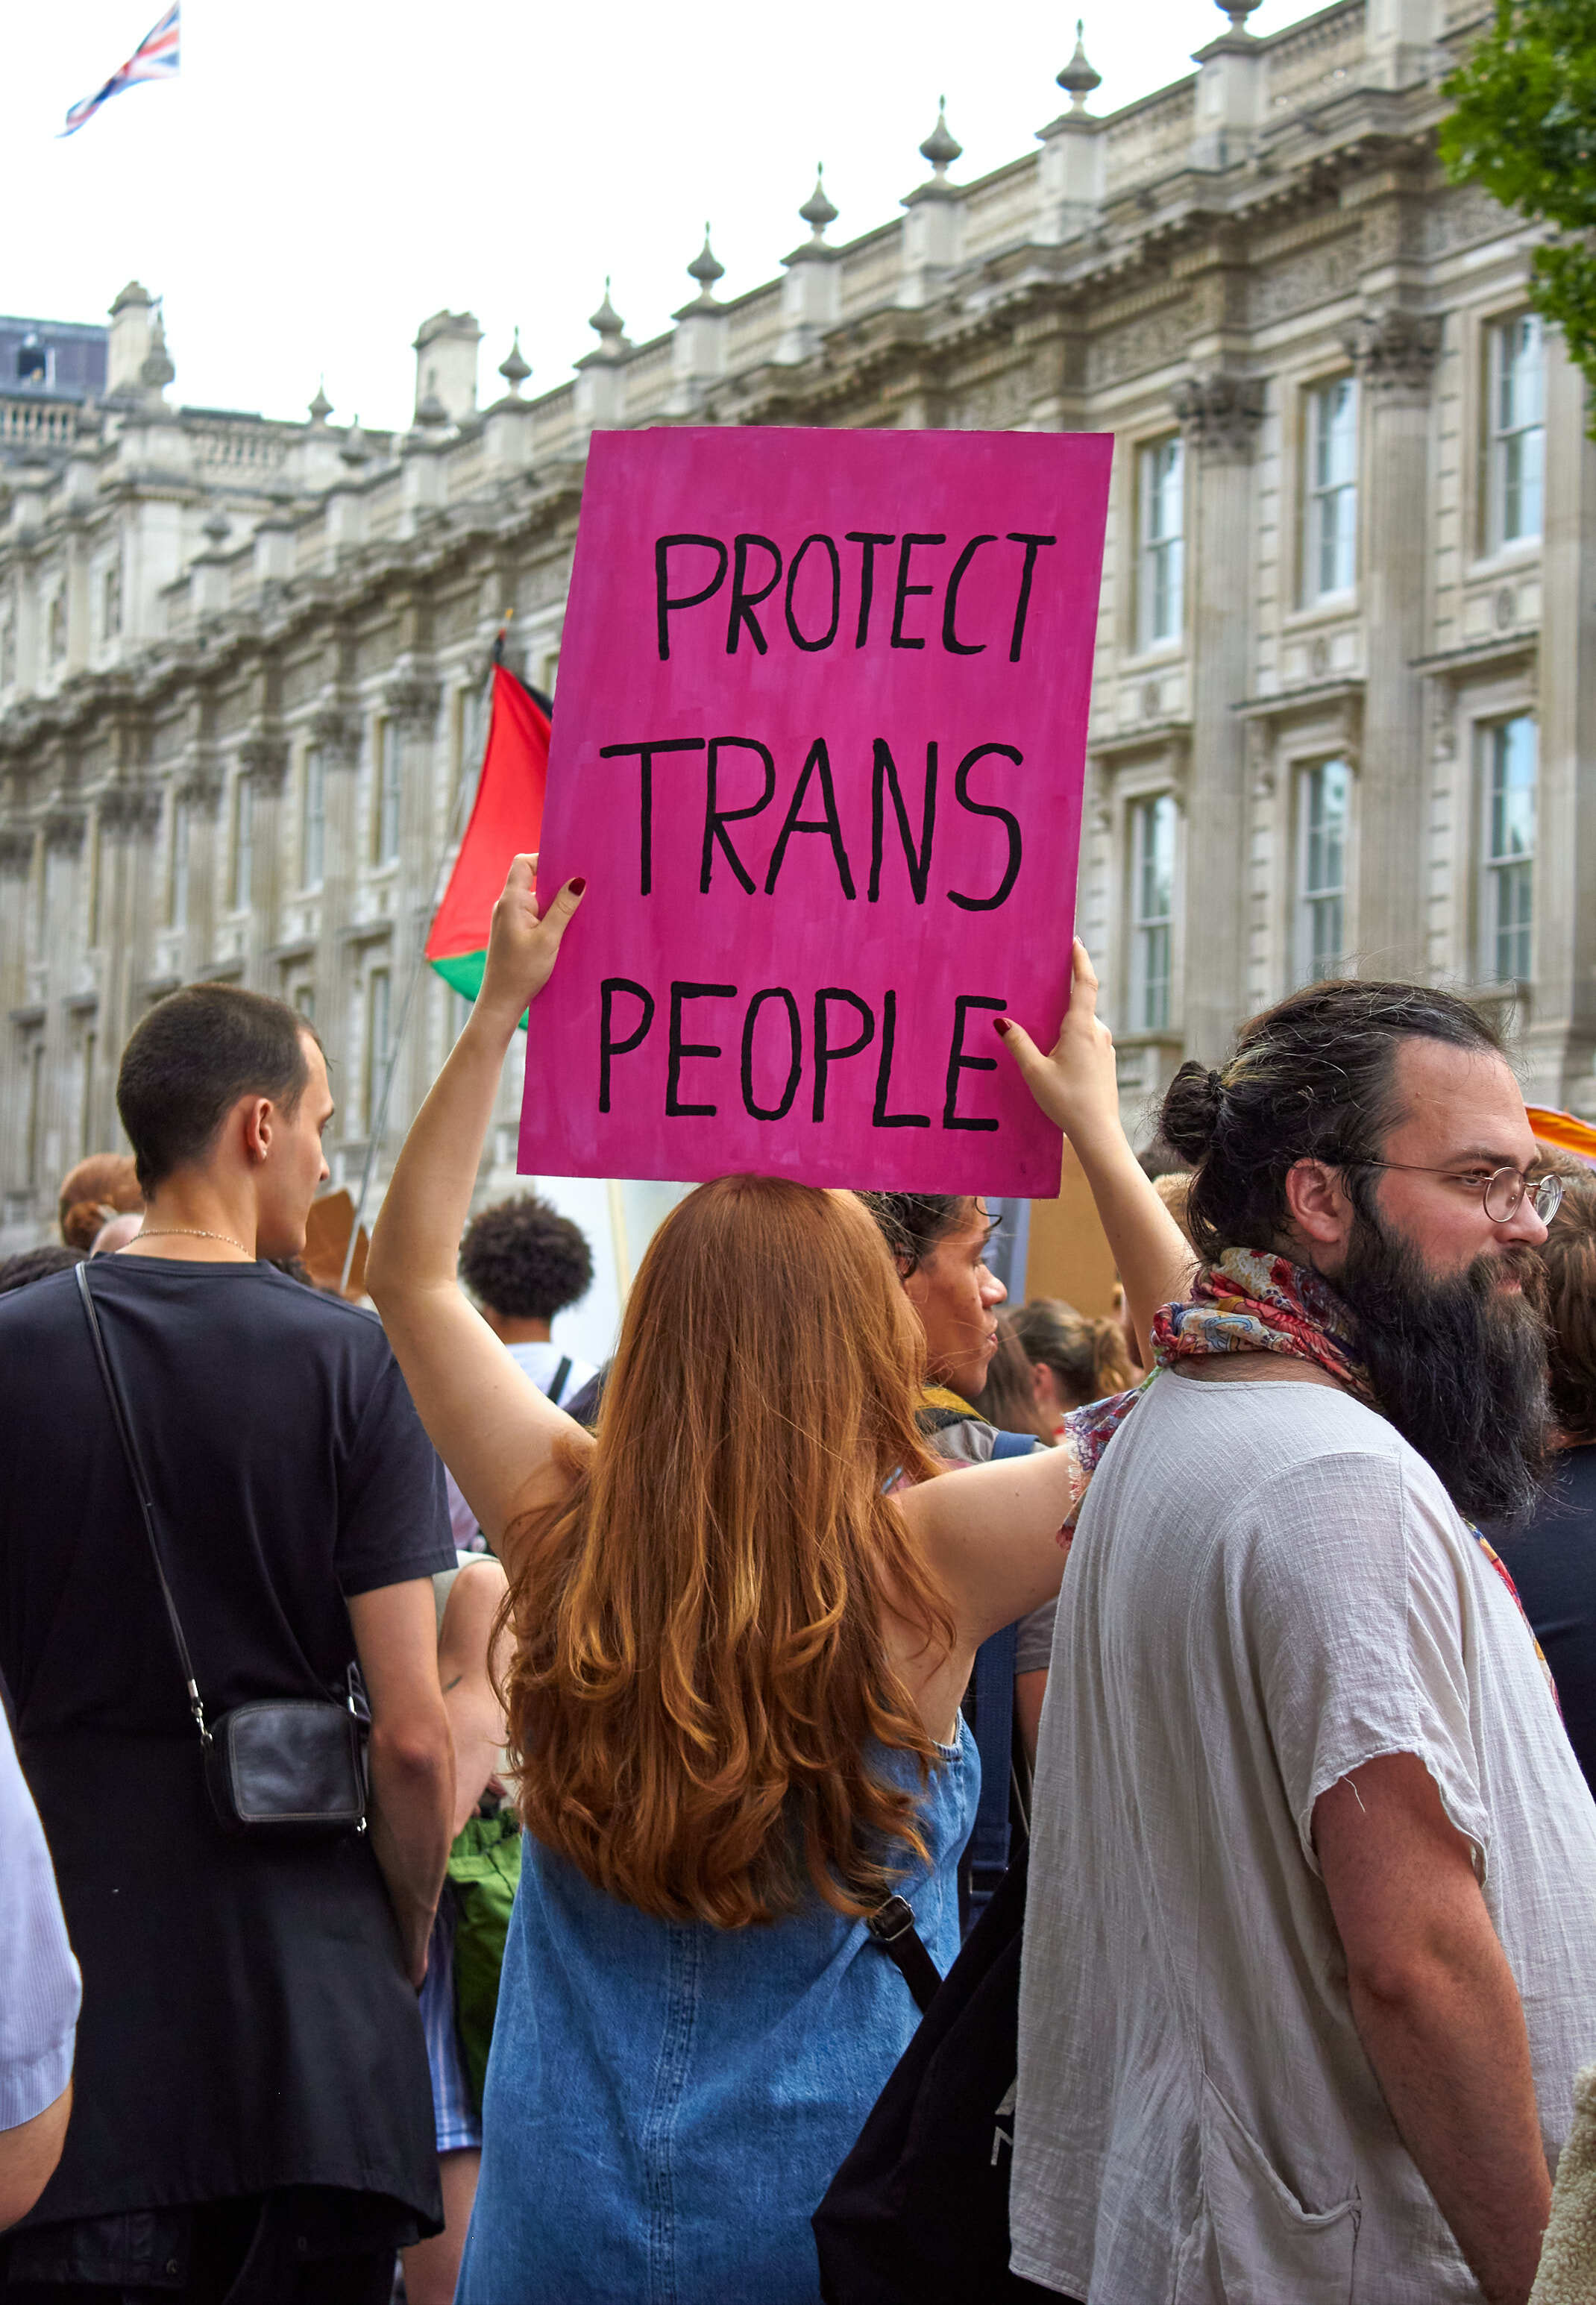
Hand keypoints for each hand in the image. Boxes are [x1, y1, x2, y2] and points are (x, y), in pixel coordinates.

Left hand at [477, 854, 584, 1026]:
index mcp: (511, 901)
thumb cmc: (521, 972)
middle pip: (533, 879)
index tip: (568, 867)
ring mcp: (509, 919)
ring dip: (555, 904)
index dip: (544, 859)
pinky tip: (564, 931)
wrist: (502, 1002)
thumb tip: (578, 881)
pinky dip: (549, 918)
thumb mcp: (548, 939)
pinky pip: (535, 915)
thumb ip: (563, 908)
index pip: (523, 863)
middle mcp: (507, 906)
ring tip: (576, 914)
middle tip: (581, 891)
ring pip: (536, 899)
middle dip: (557, 883)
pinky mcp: (514, 932)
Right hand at [995, 939, 1120, 1144]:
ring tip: (1044, 1032)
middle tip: (1041, 989)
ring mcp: (1105, 1047)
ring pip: (1083, 1025)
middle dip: (1062, 997)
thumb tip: (1002, 1021)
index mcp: (1081, 1028)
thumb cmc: (1066, 1102)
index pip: (1085, 983)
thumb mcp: (1034, 1072)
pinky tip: (1057, 1056)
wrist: (1098, 1132)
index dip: (1080, 960)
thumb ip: (1018, 1044)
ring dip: (1065, 1023)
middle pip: (1080, 1005)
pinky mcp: (1106, 1062)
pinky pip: (1087, 1040)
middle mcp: (1098, 1032)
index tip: (1075, 941)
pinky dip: (1072, 1039)